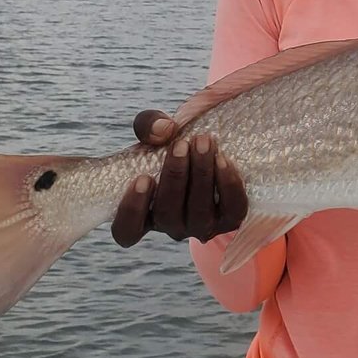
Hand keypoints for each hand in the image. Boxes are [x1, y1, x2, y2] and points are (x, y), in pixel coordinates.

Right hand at [111, 110, 247, 246]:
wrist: (213, 148)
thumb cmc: (175, 145)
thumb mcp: (156, 132)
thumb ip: (149, 126)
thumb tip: (164, 130)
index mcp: (145, 212)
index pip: (126, 231)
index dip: (132, 210)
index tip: (143, 177)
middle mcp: (171, 224)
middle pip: (166, 214)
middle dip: (174, 177)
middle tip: (181, 145)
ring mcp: (201, 226)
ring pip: (199, 212)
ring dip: (201, 175)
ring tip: (203, 143)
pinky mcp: (230, 220)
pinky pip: (231, 209)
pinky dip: (227, 184)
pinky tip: (222, 159)